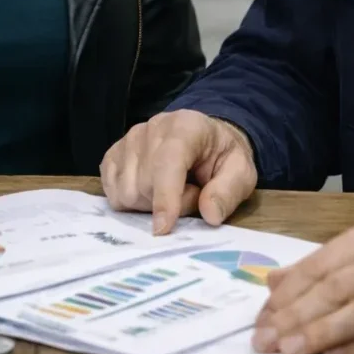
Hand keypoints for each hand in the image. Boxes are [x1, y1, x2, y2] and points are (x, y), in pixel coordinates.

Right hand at [100, 109, 256, 233]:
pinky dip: (131, 203)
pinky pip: (112, 193)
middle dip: (169, 204)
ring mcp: (128, 140)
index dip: (165, 196)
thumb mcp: (241, 173)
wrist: (206, 140)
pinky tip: (151, 192)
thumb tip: (210, 214)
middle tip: (192, 195)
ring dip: (149, 205)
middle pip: (145, 183)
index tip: (164, 228)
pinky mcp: (113, 155)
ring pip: (126, 192)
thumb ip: (228, 191)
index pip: (168, 161)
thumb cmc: (222, 158)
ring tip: (172, 192)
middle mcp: (152, 128)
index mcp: (186, 126)